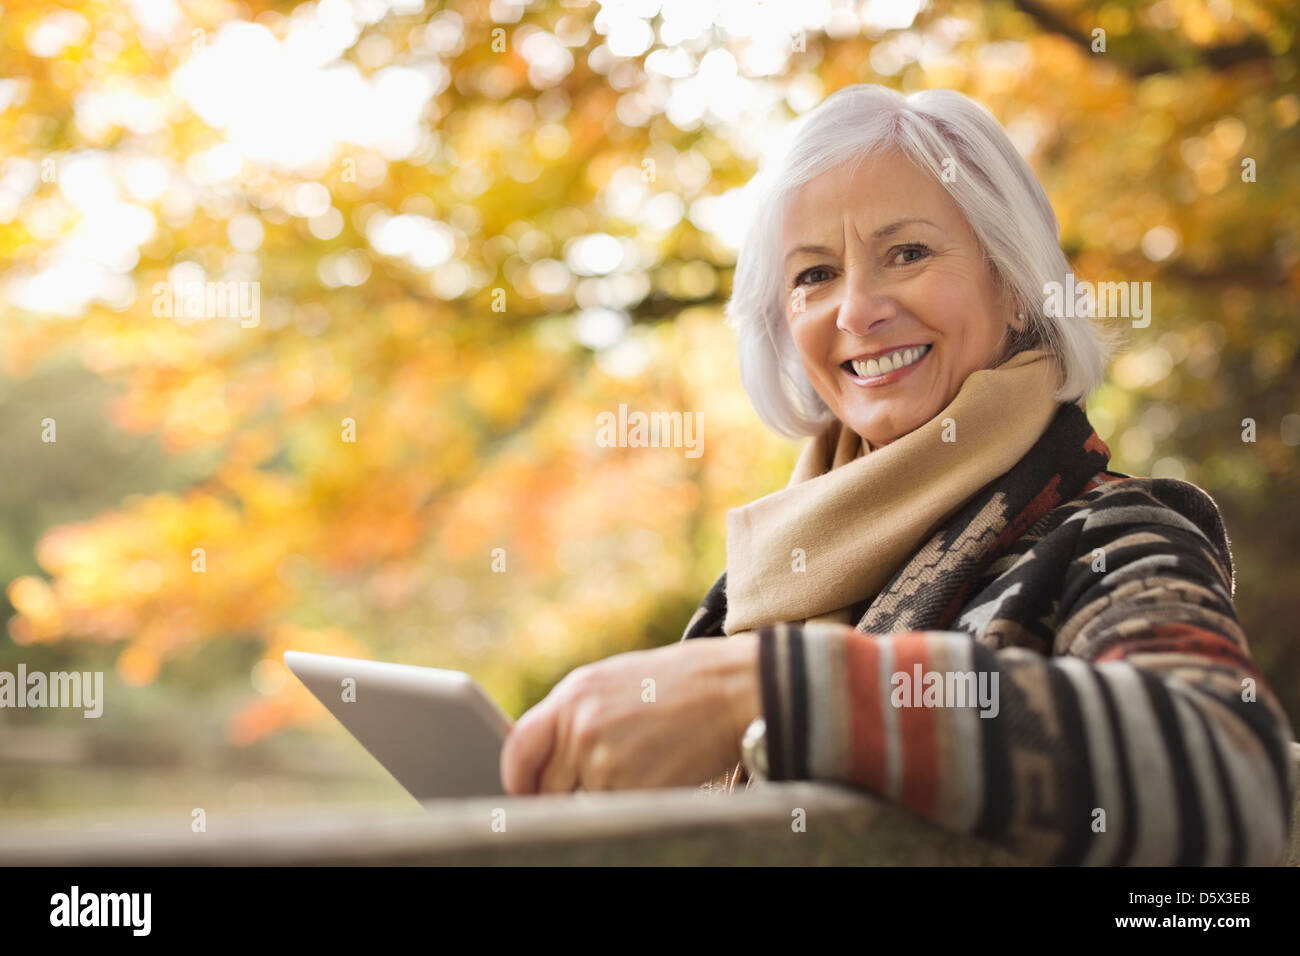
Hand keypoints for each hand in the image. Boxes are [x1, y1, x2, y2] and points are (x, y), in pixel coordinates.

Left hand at [499, 634, 760, 794]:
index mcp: (572, 694)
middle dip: (559, 798)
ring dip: (597, 801)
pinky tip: (652, 781)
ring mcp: (602, 759)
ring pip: (577, 805)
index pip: (519, 748)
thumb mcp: (614, 682)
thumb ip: (575, 714)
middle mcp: (579, 725)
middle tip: (587, 794)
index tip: (524, 792)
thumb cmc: (677, 686)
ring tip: (634, 774)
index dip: (517, 778)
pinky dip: (625, 808)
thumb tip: (544, 758)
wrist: (731, 689)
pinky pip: (610, 813)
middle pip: (545, 786)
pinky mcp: (630, 788)